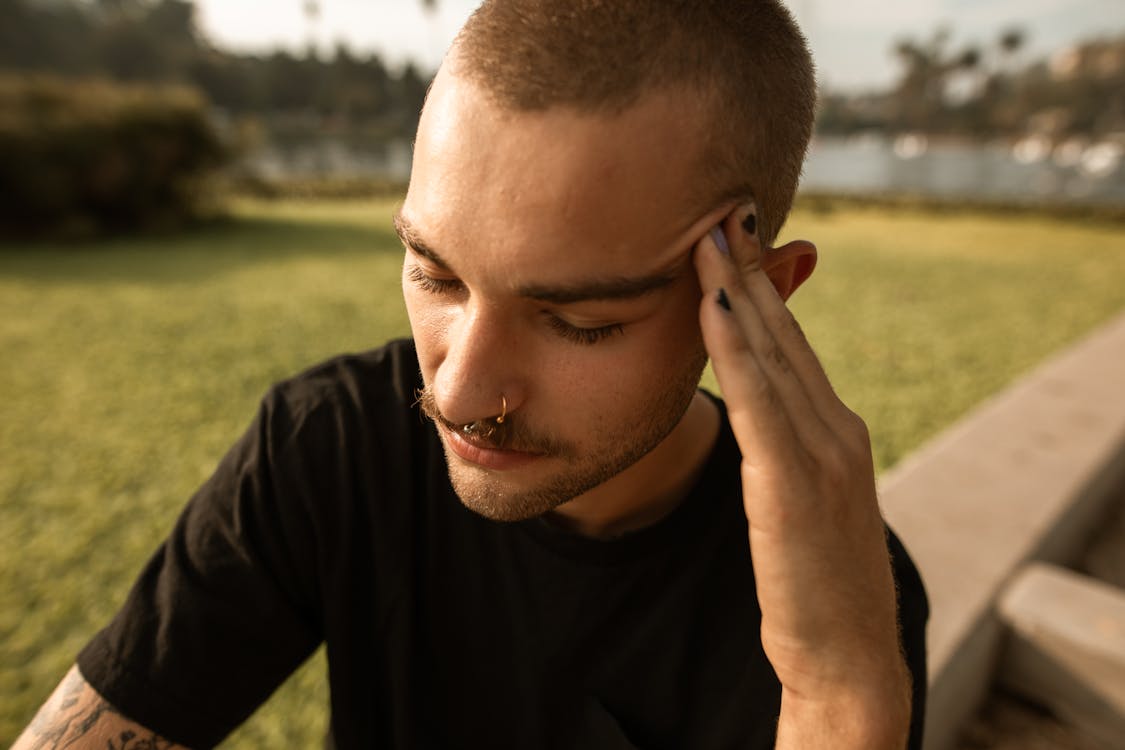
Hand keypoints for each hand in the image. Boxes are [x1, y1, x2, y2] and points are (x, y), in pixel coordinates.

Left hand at [693, 204, 909, 746]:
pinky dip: (737, 352)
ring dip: (737, 290)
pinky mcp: (797, 485)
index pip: (789, 343)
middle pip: (783, 333)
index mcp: (833, 429)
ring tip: (708, 235)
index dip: (759, 286)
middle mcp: (835, 427)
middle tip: (719, 208)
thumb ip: (782, 450)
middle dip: (749, 269)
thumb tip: (752, 415)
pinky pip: (761, 404)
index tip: (730, 234)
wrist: (847, 653)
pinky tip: (714, 308)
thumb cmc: (813, 580)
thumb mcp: (801, 498)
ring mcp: (822, 453)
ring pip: (771, 355)